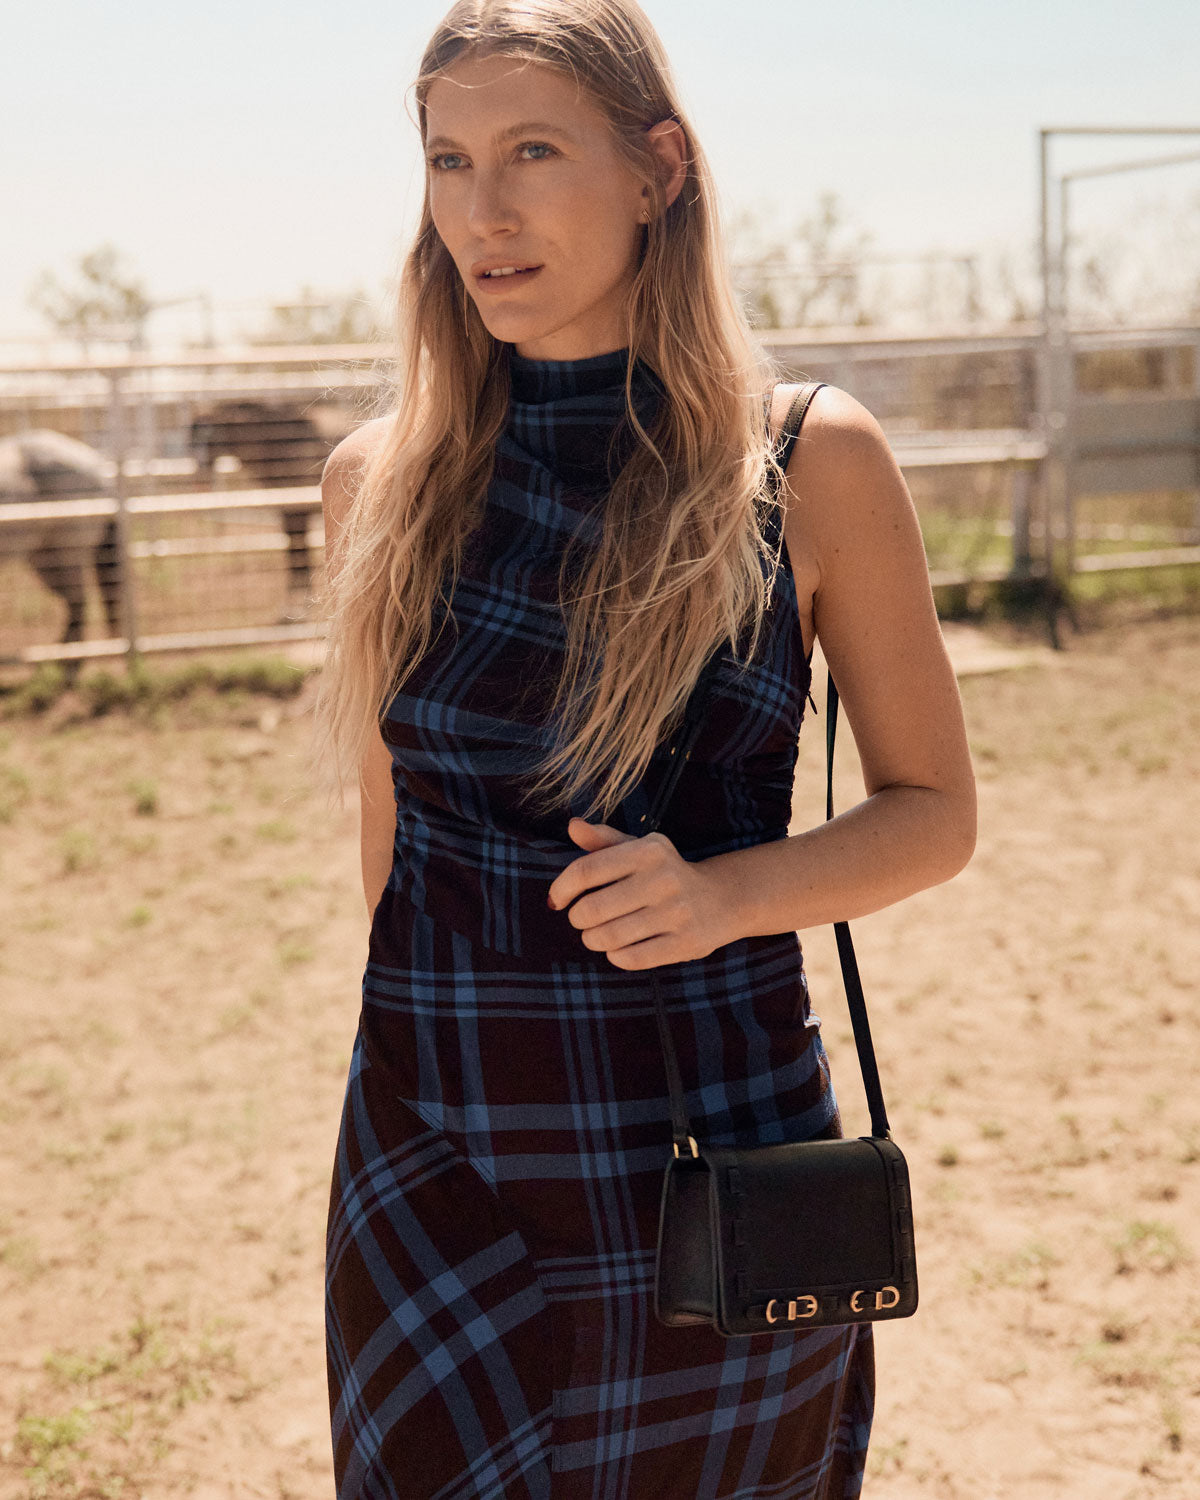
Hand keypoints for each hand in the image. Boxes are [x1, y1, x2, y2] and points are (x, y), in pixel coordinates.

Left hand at [546, 816, 727, 967]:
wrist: (721, 899)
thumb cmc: (665, 872)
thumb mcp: (639, 849)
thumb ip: (603, 840)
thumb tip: (573, 826)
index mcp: (648, 851)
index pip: (586, 871)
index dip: (562, 888)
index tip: (556, 900)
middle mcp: (664, 879)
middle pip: (592, 909)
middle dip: (578, 919)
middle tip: (582, 920)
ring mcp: (677, 913)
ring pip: (609, 937)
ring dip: (592, 940)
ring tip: (595, 936)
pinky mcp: (686, 943)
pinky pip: (632, 959)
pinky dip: (615, 956)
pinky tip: (617, 949)